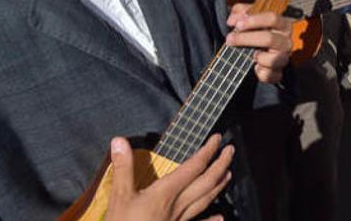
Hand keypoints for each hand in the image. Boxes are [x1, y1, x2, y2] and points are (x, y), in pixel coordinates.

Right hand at [105, 134, 231, 220]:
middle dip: (221, 165)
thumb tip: (119, 141)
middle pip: (206, 183)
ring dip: (218, 187)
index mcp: (165, 193)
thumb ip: (122, 169)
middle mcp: (177, 206)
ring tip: (228, 175)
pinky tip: (220, 218)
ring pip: (205, 201)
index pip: (193, 167)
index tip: (217, 138)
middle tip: (231, 150)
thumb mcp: (118, 197)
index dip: (208, 151)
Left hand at [226, 4, 292, 82]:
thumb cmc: (258, 31)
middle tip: (229, 39)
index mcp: (283, 25)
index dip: (253, 21)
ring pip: (272, 59)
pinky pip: (269, 75)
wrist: (265, 50)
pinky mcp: (278, 72)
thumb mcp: (251, 17)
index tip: (237, 25)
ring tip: (247, 54)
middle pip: (269, 39)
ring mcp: (284, 58)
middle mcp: (286, 41)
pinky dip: (259, 72)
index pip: (272, 18)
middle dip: (245, 39)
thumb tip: (233, 20)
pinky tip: (253, 67)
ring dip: (256, 57)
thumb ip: (241, 12)